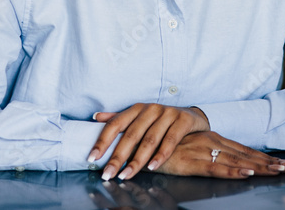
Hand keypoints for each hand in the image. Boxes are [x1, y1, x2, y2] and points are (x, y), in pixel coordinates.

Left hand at [89, 103, 209, 180]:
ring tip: (126, 175)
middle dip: (118, 157)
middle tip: (108, 174)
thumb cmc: (162, 120)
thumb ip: (120, 118)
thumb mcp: (140, 117)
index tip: (92, 158)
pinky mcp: (183, 120)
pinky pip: (170, 140)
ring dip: (137, 160)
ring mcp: (167, 113)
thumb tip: (96, 117)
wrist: (192, 116)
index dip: (103, 141)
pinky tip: (152, 167)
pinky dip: (160, 155)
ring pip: (149, 140)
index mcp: (137, 109)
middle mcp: (150, 109)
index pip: (115, 124)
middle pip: (131, 135)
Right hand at [154, 131, 284, 178]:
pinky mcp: (191, 162)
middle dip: (269, 163)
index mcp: (212, 139)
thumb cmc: (164, 146)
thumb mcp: (189, 148)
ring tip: (277, 171)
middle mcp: (211, 142)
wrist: (140, 141)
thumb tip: (224, 160)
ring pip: (236, 161)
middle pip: (246, 154)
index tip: (283, 163)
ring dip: (258, 167)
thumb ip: (205, 152)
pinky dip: (233, 171)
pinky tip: (246, 173)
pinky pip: (216, 168)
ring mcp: (203, 151)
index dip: (264, 157)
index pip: (244, 149)